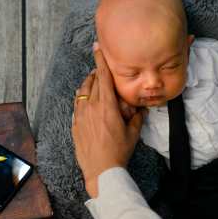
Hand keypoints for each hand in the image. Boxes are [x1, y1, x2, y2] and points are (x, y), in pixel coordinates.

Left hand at [71, 42, 144, 196]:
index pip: (103, 76)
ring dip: (88, 84)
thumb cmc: (119, 152)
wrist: (101, 171)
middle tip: (102, 69)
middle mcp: (91, 107)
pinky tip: (87, 101)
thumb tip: (142, 109)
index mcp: (107, 106)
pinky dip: (82, 98)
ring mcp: (80, 115)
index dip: (100, 60)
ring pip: (82, 91)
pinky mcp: (75, 125)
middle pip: (91, 81)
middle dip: (96, 72)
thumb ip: (137, 117)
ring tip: (94, 83)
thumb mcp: (133, 133)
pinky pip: (77, 105)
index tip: (97, 47)